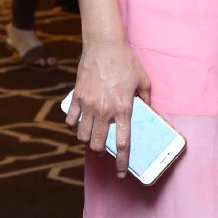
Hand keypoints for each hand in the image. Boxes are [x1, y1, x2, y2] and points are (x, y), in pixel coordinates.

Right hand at [66, 36, 150, 177]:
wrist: (104, 45)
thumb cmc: (126, 61)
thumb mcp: (143, 80)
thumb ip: (145, 98)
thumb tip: (146, 109)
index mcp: (123, 109)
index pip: (122, 143)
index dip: (122, 162)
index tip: (121, 172)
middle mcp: (104, 111)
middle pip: (97, 144)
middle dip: (100, 151)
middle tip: (103, 149)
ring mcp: (88, 105)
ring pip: (81, 135)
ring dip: (86, 140)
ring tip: (91, 136)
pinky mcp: (77, 97)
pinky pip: (70, 119)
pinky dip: (73, 125)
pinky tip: (78, 123)